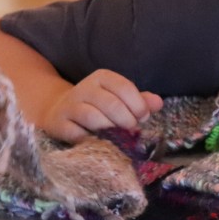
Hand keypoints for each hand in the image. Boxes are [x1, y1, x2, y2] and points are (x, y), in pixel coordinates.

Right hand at [41, 69, 162, 142]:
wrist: (59, 111)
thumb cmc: (98, 105)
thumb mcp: (119, 98)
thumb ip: (140, 100)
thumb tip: (158, 103)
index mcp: (102, 77)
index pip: (124, 87)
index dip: (138, 105)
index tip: (143, 117)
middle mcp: (85, 88)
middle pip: (111, 104)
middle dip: (127, 120)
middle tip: (132, 129)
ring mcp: (70, 105)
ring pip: (94, 118)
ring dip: (111, 130)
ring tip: (118, 136)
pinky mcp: (59, 123)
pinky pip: (78, 133)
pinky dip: (91, 140)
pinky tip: (99, 142)